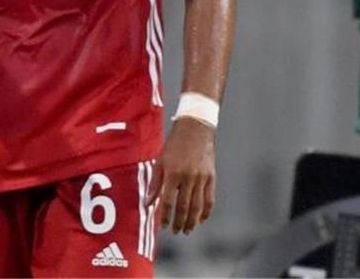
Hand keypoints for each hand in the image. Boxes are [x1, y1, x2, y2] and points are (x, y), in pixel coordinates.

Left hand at [145, 117, 216, 233]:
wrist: (195, 128)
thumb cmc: (174, 144)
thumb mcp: (160, 160)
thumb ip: (155, 183)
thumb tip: (148, 202)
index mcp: (173, 172)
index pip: (168, 201)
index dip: (165, 216)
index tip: (163, 226)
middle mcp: (188, 177)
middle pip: (184, 206)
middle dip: (179, 222)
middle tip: (176, 231)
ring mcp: (201, 178)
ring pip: (197, 206)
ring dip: (192, 221)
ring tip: (187, 230)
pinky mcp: (211, 177)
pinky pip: (210, 199)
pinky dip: (206, 211)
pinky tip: (201, 219)